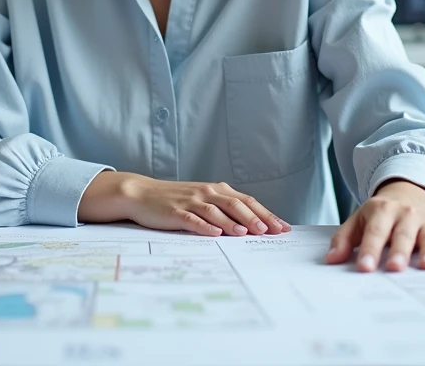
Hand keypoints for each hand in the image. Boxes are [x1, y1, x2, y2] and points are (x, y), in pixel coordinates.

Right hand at [79, 172, 290, 236]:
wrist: (141, 193)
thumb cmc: (175, 199)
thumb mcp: (202, 200)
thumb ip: (224, 208)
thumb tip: (252, 225)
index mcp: (216, 190)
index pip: (247, 201)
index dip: (266, 213)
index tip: (283, 227)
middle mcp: (206, 193)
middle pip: (236, 204)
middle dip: (255, 218)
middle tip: (271, 231)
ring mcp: (191, 201)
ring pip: (217, 211)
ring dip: (234, 222)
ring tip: (248, 233)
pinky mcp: (175, 212)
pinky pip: (193, 219)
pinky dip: (206, 226)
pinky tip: (216, 234)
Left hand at [326, 179, 424, 271]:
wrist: (411, 190)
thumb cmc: (381, 212)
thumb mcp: (360, 219)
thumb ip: (344, 238)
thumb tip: (331, 259)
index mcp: (381, 210)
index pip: (375, 232)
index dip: (369, 250)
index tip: (365, 267)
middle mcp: (405, 214)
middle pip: (402, 235)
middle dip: (399, 252)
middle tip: (394, 268)